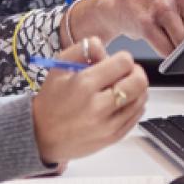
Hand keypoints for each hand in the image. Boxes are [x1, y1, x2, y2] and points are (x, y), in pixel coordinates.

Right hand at [31, 36, 148, 163]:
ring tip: (122, 87)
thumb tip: (104, 46)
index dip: (123, 58)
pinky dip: (134, 105)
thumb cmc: (51, 100)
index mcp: (84, 84)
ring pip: (142, 99)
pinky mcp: (113, 137)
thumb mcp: (59, 67)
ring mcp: (108, 125)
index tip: (116, 62)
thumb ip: (83, 49)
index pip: (124, 62)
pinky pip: (137, 116)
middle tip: (126, 73)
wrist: (42, 136)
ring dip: (137, 89)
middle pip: (139, 81)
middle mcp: (98, 106)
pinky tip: (122, 102)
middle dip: (135, 72)